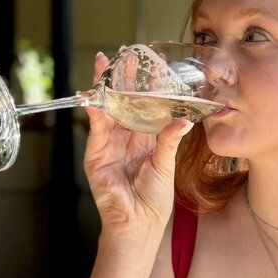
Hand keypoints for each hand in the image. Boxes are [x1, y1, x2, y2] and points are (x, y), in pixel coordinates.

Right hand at [83, 52, 192, 231]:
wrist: (138, 224)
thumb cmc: (154, 200)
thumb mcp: (165, 166)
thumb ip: (169, 141)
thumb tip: (183, 119)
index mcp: (146, 139)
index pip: (148, 106)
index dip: (151, 86)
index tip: (157, 63)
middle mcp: (127, 138)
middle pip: (125, 102)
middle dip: (125, 78)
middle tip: (128, 53)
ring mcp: (109, 145)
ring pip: (108, 109)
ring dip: (106, 87)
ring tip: (107, 64)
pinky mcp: (96, 155)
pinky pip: (96, 129)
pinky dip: (94, 112)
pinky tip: (94, 96)